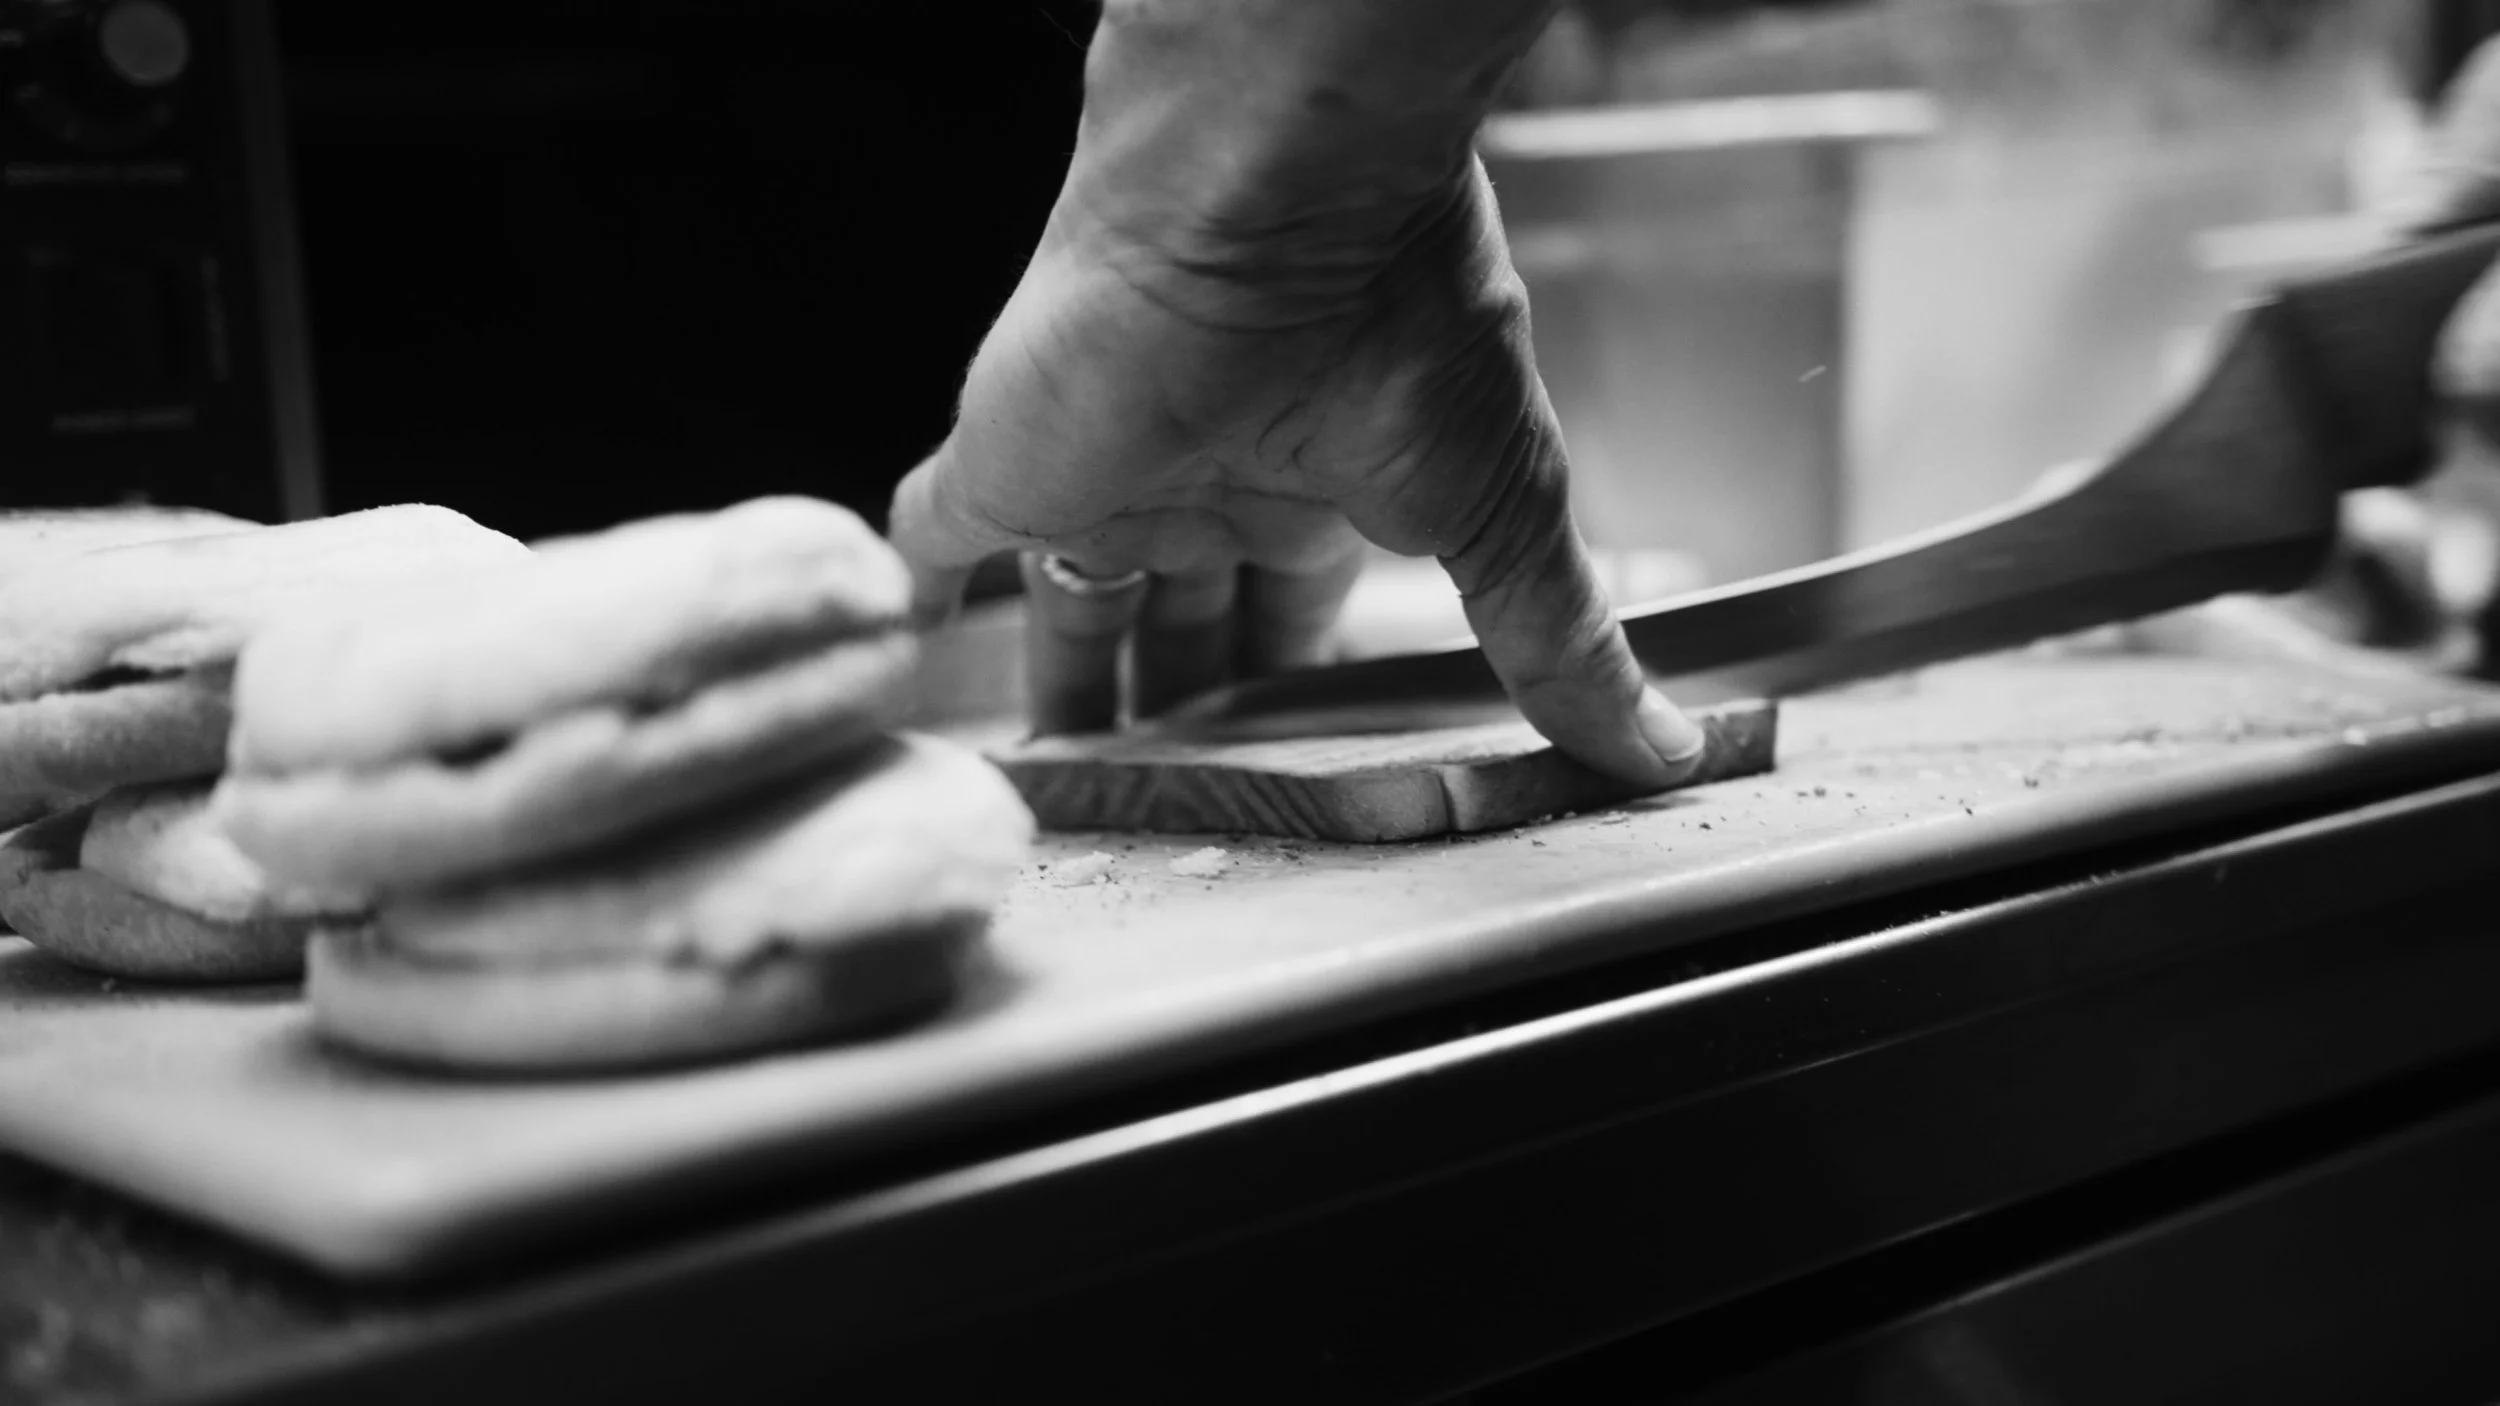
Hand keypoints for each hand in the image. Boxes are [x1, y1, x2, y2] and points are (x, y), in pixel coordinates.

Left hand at [887, 4, 1704, 786]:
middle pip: (1177, 620)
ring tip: (1044, 777)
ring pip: (1065, 599)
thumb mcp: (1499, 510)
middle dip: (1172, 706)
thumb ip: (1557, 640)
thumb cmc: (1399, 312)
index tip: (1276, 777)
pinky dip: (913, 594)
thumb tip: (1664, 749)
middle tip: (1159, 801)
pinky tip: (896, 652)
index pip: (1287, 617)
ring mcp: (1098, 469)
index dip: (1279, 697)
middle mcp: (1205, 483)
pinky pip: (931, 539)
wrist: (1271, 190)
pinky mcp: (999, 459)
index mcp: (1318, 490)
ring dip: (1061, 680)